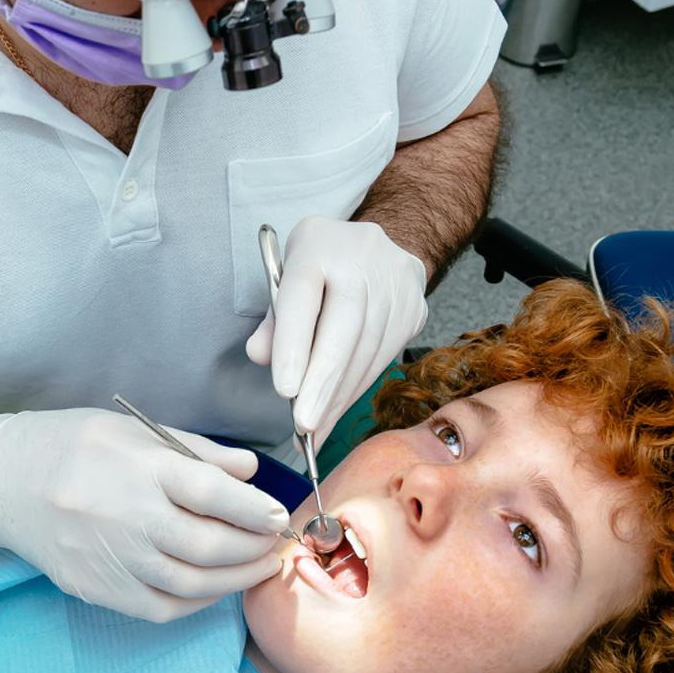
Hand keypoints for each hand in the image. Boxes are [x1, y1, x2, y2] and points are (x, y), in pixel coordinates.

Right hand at [0, 408, 288, 620]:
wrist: (1, 482)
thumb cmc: (72, 446)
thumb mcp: (133, 429)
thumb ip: (195, 451)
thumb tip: (250, 470)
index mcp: (139, 467)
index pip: (212, 493)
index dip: (254, 509)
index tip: (278, 514)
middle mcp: (127, 517)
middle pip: (209, 544)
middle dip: (254, 548)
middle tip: (276, 543)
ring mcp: (111, 559)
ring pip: (192, 583)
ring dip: (236, 580)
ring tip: (259, 566)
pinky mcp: (97, 588)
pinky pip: (162, 608)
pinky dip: (198, 602)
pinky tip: (215, 587)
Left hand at [246, 217, 427, 447]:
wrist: (385, 241)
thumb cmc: (322, 265)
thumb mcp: (286, 276)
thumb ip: (272, 318)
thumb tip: (259, 357)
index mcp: (318, 245)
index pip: (302, 297)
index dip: (293, 346)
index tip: (284, 391)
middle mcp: (361, 258)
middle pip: (343, 330)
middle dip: (321, 385)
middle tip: (303, 427)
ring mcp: (394, 284)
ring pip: (367, 351)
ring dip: (339, 397)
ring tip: (315, 431)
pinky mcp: (414, 308)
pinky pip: (384, 358)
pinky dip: (357, 388)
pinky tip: (337, 409)